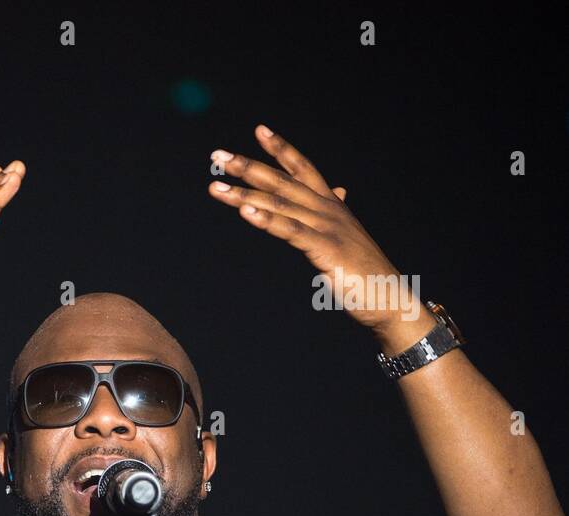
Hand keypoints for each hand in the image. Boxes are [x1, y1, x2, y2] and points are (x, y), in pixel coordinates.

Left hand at [206, 125, 411, 332]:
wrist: (388, 296)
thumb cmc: (363, 269)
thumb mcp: (346, 235)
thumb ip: (337, 211)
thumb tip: (340, 191)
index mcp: (331, 204)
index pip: (303, 169)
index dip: (281, 149)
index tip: (259, 130)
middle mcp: (327, 209)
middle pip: (282, 182)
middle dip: (249, 166)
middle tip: (218, 154)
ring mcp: (326, 227)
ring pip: (279, 204)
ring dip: (245, 194)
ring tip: (217, 186)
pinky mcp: (325, 248)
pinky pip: (291, 231)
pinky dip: (267, 220)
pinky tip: (245, 212)